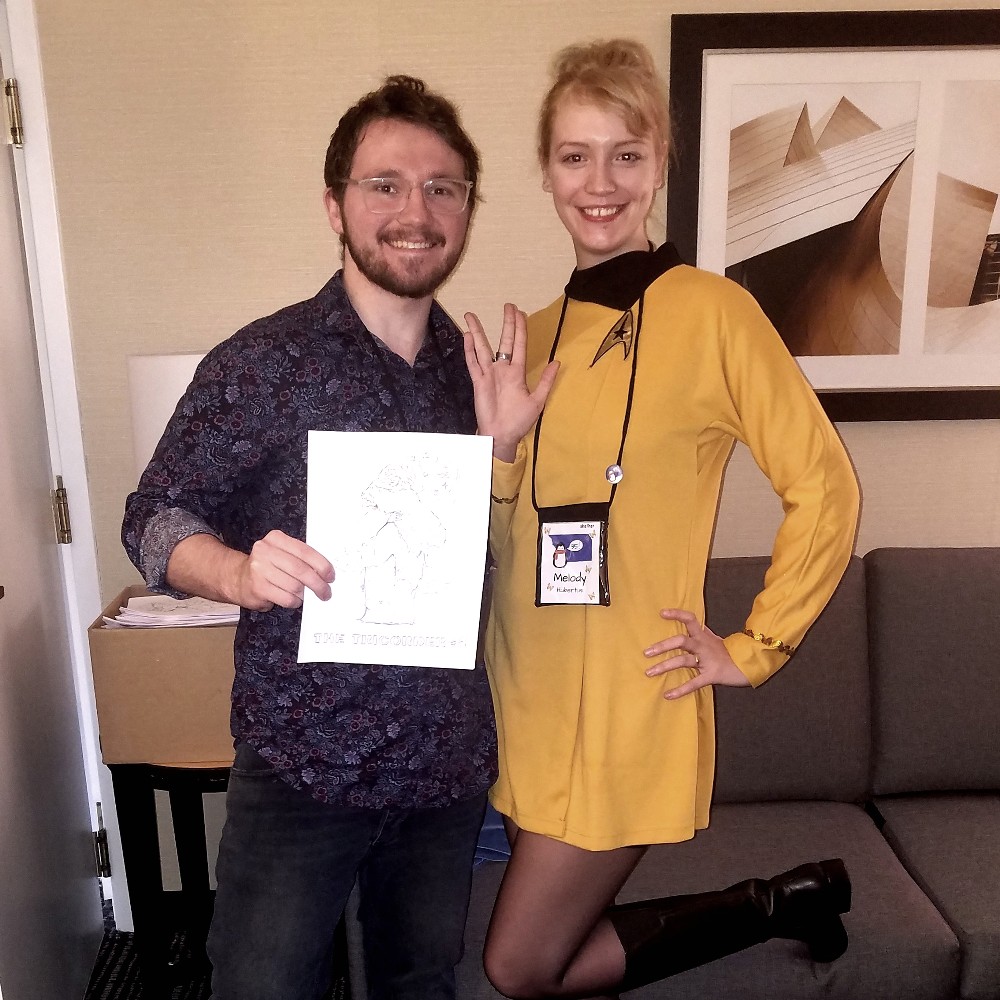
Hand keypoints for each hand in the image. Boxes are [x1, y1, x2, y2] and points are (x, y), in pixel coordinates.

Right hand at [232, 530, 334, 610]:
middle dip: (318, 584)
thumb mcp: (282, 554)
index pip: (305, 551)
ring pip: (294, 586)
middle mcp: (265, 551)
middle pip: (301, 570)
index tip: (331, 576)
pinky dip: (294, 602)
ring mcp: (259, 569)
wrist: (237, 578)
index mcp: (276, 539)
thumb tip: (326, 572)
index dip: (322, 565)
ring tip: (304, 596)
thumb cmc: (268, 566)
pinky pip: (286, 598)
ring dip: (304, 594)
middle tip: (325, 592)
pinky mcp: (257, 588)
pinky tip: (293, 600)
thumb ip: (301, 558)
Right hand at [463, 303, 558, 462]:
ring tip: (471, 315)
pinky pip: (473, 363)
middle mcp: (502, 369)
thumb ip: (546, 381)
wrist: (501, 435)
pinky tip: (467, 337)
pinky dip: (469, 350)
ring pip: (482, 348)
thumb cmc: (519, 421)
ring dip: (478, 332)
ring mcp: (489, 374)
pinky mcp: (478, 382)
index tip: (520, 312)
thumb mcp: (537, 401)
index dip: (520, 328)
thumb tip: (558, 362)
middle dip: (506, 323)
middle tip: (507, 305)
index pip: (519, 344)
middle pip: (503, 341)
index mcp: (517, 372)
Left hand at [643, 608, 749, 699]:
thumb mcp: (715, 639)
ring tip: (649, 672)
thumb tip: (691, 622)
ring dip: (665, 666)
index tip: (661, 613)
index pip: (690, 619)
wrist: (750, 665)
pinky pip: (694, 683)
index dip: (677, 614)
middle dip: (662, 646)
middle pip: (681, 641)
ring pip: (683, 661)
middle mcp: (704, 645)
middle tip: (646, 652)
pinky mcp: (711, 676)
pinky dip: (680, 690)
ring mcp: (707, 660)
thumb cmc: (730, 652)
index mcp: (704, 636)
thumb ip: (702, 632)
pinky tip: (667, 695)